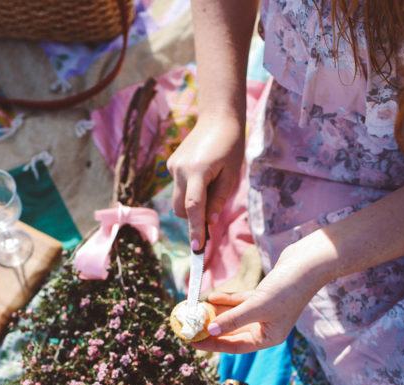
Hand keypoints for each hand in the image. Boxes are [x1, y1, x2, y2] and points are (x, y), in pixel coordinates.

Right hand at [166, 113, 244, 250]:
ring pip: (178, 199)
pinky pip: (178, 186)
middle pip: (181, 208)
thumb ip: (218, 199)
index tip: (197, 248)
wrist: (218, 118)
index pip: (194, 207)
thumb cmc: (231, 146)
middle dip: (193, 218)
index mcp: (197, 171)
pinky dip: (189, 189)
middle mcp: (180, 170)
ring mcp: (172, 166)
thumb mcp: (231, 175)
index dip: (196, 229)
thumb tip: (208, 222)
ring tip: (211, 185)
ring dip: (192, 203)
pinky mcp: (171, 164)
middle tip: (211, 215)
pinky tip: (203, 173)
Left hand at [192, 244, 328, 353]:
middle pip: (233, 332)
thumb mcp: (257, 306)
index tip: (193, 342)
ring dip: (217, 312)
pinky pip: (240, 302)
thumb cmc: (288, 288)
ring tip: (197, 311)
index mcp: (269, 337)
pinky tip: (212, 297)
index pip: (236, 346)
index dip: (213, 345)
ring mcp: (266, 310)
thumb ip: (233, 319)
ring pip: (235, 315)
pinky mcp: (264, 295)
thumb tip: (210, 330)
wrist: (308, 262)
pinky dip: (227, 299)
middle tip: (190, 326)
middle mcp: (267, 326)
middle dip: (212, 328)